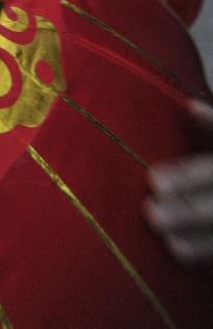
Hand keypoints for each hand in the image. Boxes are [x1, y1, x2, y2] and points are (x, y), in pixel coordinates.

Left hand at [145, 99, 212, 264]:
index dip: (186, 177)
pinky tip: (174, 250)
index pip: (209, 170)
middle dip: (186, 211)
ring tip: (160, 234)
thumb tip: (190, 106)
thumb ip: (212, 125)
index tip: (153, 182)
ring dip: (193, 234)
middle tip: (150, 212)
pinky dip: (200, 250)